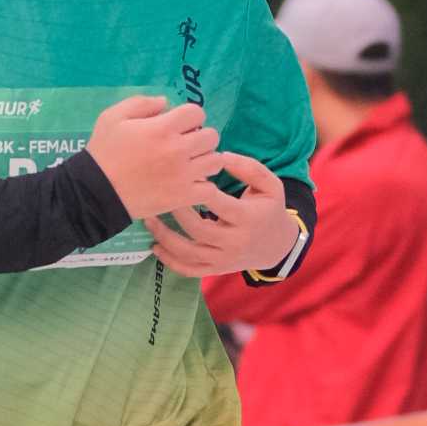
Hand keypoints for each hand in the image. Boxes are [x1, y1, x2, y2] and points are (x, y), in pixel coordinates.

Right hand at [87, 93, 225, 224]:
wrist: (96, 192)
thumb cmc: (104, 152)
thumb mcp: (113, 117)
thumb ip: (141, 103)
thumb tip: (166, 103)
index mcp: (162, 128)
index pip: (196, 113)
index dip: (189, 116)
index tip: (179, 125)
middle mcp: (178, 150)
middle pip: (211, 136)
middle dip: (200, 136)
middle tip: (186, 144)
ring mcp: (183, 175)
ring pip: (216, 161)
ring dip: (205, 160)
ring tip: (192, 164)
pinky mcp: (183, 197)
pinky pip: (210, 189)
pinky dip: (203, 186)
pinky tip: (191, 184)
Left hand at [147, 153, 298, 277]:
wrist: (277, 246)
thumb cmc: (270, 209)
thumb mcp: (270, 184)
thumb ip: (248, 168)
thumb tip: (220, 156)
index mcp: (247, 218)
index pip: (217, 203)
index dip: (197, 189)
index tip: (183, 174)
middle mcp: (234, 242)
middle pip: (198, 229)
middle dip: (176, 211)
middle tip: (160, 193)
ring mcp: (223, 260)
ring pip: (188, 253)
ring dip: (165, 237)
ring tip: (149, 220)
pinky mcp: (215, 270)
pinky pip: (189, 270)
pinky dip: (170, 261)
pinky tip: (156, 247)